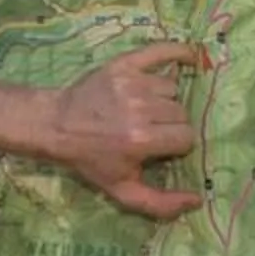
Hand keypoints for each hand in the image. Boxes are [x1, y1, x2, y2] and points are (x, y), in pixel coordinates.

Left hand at [42, 41, 201, 217]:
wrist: (56, 125)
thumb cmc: (90, 160)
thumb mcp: (122, 191)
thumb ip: (160, 203)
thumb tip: (198, 200)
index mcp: (142, 140)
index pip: (186, 137)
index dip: (177, 145)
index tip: (161, 148)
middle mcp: (140, 109)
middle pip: (181, 113)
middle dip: (172, 124)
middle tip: (152, 130)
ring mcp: (132, 83)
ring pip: (172, 89)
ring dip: (165, 99)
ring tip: (146, 108)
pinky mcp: (124, 64)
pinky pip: (162, 52)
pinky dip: (178, 53)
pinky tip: (191, 58)